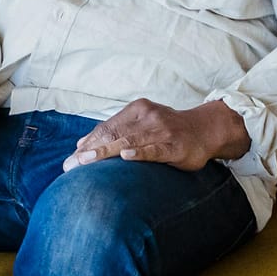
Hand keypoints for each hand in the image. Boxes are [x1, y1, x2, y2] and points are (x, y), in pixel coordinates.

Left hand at [62, 98, 249, 172]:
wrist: (205, 129)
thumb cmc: (169, 130)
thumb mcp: (141, 124)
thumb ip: (114, 131)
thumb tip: (81, 145)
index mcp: (136, 110)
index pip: (107, 127)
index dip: (88, 143)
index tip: (71, 160)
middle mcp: (147, 116)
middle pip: (114, 133)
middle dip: (91, 151)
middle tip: (72, 165)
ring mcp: (162, 130)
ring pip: (129, 141)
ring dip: (106, 152)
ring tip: (88, 162)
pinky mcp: (175, 145)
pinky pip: (154, 149)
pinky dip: (139, 152)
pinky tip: (125, 157)